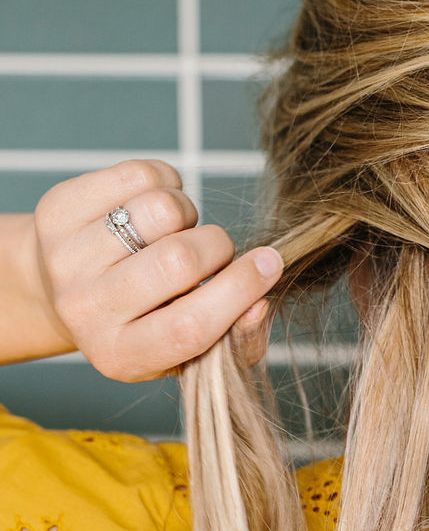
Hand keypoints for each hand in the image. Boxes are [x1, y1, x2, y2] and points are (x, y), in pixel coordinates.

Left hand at [19, 159, 282, 379]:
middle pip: (179, 261)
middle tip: (211, 251)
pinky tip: (151, 204)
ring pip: (160, 210)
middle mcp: (86, 312)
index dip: (239, 291)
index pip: (189, 326)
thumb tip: (260, 303)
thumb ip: (233, 337)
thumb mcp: (182, 347)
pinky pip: (139, 175)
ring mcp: (67, 260)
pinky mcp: (57, 212)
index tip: (270, 263)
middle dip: (216, 245)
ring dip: (187, 212)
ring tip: (173, 230)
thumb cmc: (141, 319)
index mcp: (122, 355)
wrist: (57, 290)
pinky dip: (165, 182)